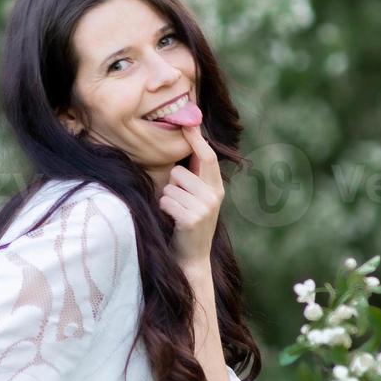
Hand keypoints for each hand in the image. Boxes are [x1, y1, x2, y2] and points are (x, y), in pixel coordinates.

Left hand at [157, 123, 223, 267]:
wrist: (192, 258)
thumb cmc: (189, 224)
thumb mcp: (198, 199)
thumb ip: (196, 177)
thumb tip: (190, 145)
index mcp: (217, 188)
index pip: (208, 157)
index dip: (196, 139)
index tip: (188, 123)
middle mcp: (214, 196)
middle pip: (179, 172)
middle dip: (171, 184)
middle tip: (179, 203)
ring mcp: (204, 208)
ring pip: (169, 187)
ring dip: (167, 199)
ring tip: (177, 213)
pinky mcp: (191, 219)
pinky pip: (166, 201)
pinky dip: (164, 210)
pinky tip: (173, 221)